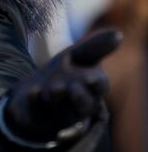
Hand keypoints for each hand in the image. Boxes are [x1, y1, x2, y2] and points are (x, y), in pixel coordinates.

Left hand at [3, 29, 121, 143]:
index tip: (92, 77)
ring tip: (54, 87)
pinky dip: (35, 102)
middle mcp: (77, 105)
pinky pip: (37, 112)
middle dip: (79, 97)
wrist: (34, 91)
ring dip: (58, 99)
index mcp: (90, 89)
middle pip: (83, 105)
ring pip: (61, 111)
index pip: (99, 88)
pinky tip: (33, 92)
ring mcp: (57, 113)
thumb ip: (94, 47)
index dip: (97, 84)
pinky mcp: (37, 117)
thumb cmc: (63, 73)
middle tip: (72, 86)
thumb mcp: (76, 56)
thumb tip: (119, 34)